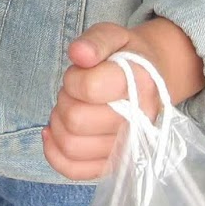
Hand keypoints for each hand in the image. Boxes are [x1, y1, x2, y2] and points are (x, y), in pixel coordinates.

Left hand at [42, 17, 204, 179]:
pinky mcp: (115, 164)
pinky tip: (52, 133)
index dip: (74, 78)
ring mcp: (129, 147)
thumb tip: (78, 54)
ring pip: (71, 146)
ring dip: (59, 124)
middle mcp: (140, 121)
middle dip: (65, 100)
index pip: (89, 88)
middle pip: (76, 120)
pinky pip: (74, 170)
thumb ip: (95, 41)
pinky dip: (54, 152)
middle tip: (74, 91)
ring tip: (70, 108)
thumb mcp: (114, 35)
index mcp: (141, 83)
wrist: (152, 79)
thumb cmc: (127, 57)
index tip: (81, 72)